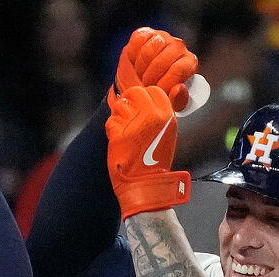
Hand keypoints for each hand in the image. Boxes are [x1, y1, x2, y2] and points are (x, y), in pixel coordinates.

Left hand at [105, 84, 189, 218]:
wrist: (145, 184)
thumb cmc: (154, 163)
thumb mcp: (166, 135)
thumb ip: (158, 116)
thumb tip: (143, 103)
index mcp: (167, 116)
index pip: (154, 90)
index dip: (144, 96)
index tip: (140, 105)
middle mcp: (153, 116)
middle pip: (135, 92)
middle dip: (129, 100)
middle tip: (127, 114)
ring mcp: (135, 123)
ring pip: (120, 105)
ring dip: (118, 115)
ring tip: (123, 130)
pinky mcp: (120, 133)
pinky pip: (111, 121)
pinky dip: (112, 130)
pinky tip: (118, 141)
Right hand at [115, 27, 198, 110]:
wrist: (139, 84)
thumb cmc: (159, 94)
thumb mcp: (170, 103)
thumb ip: (177, 100)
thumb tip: (179, 88)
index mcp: (189, 63)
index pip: (178, 70)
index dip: (164, 84)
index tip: (157, 91)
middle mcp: (178, 47)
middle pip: (162, 61)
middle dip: (150, 78)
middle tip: (147, 84)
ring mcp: (163, 37)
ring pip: (148, 51)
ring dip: (141, 67)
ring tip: (142, 74)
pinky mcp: (146, 33)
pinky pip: (138, 40)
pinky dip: (133, 55)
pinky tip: (136, 63)